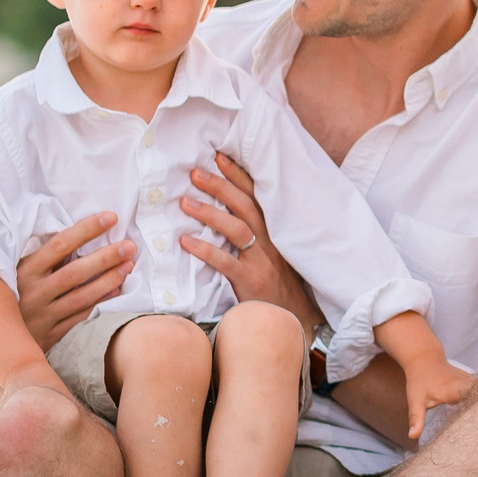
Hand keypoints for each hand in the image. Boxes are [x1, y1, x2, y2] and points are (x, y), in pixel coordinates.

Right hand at [16, 212, 137, 348]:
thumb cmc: (13, 292)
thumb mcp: (18, 270)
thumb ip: (43, 256)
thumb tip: (81, 228)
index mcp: (24, 270)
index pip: (59, 245)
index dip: (86, 230)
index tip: (111, 217)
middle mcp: (33, 292)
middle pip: (74, 272)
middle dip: (105, 257)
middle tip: (129, 246)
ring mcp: (42, 315)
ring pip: (80, 297)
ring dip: (108, 281)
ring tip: (129, 265)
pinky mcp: (50, 335)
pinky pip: (80, 318)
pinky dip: (100, 303)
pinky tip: (118, 290)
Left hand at [181, 151, 315, 329]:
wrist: (293, 320)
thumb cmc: (279, 286)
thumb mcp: (274, 255)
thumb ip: (256, 235)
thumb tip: (224, 212)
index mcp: (275, 231)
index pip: (257, 196)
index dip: (238, 175)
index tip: (219, 156)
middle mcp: (271, 241)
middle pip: (246, 206)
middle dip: (221, 186)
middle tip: (195, 172)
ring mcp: (263, 261)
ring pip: (237, 229)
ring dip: (210, 213)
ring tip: (184, 203)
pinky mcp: (252, 282)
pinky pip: (226, 263)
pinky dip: (206, 250)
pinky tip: (185, 242)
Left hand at [401, 356, 473, 443]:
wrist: (425, 359)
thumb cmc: (419, 382)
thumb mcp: (415, 401)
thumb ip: (416, 419)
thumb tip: (412, 436)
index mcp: (452, 392)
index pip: (471, 408)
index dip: (476, 420)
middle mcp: (464, 384)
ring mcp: (470, 380)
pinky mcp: (472, 378)